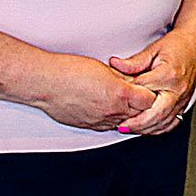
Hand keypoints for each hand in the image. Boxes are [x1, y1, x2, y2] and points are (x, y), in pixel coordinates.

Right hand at [35, 54, 156, 130]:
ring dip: (126, 113)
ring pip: (125, 122)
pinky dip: (111, 118)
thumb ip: (122, 78)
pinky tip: (105, 107)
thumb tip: (133, 82)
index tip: (147, 88)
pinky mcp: (90, 126)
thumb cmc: (69, 71)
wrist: (45, 84)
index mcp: (120, 94)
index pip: (149, 100)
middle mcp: (113, 111)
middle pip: (140, 114)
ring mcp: (101, 122)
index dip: (150, 93)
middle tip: (136, 94)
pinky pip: (108, 126)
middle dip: (140, 105)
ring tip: (118, 100)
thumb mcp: (104, 69)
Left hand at [108, 24, 195, 134]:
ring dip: (146, 129)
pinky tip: (147, 129)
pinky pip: (172, 122)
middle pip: (157, 113)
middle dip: (138, 123)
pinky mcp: (184, 104)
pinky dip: (158, 128)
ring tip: (130, 129)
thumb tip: (115, 64)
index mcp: (169, 74)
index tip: (116, 100)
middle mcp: (178, 89)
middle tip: (121, 126)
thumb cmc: (177, 46)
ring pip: (164, 122)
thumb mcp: (153, 49)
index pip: (144, 90)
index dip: (129, 96)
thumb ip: (135, 61)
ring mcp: (183, 99)